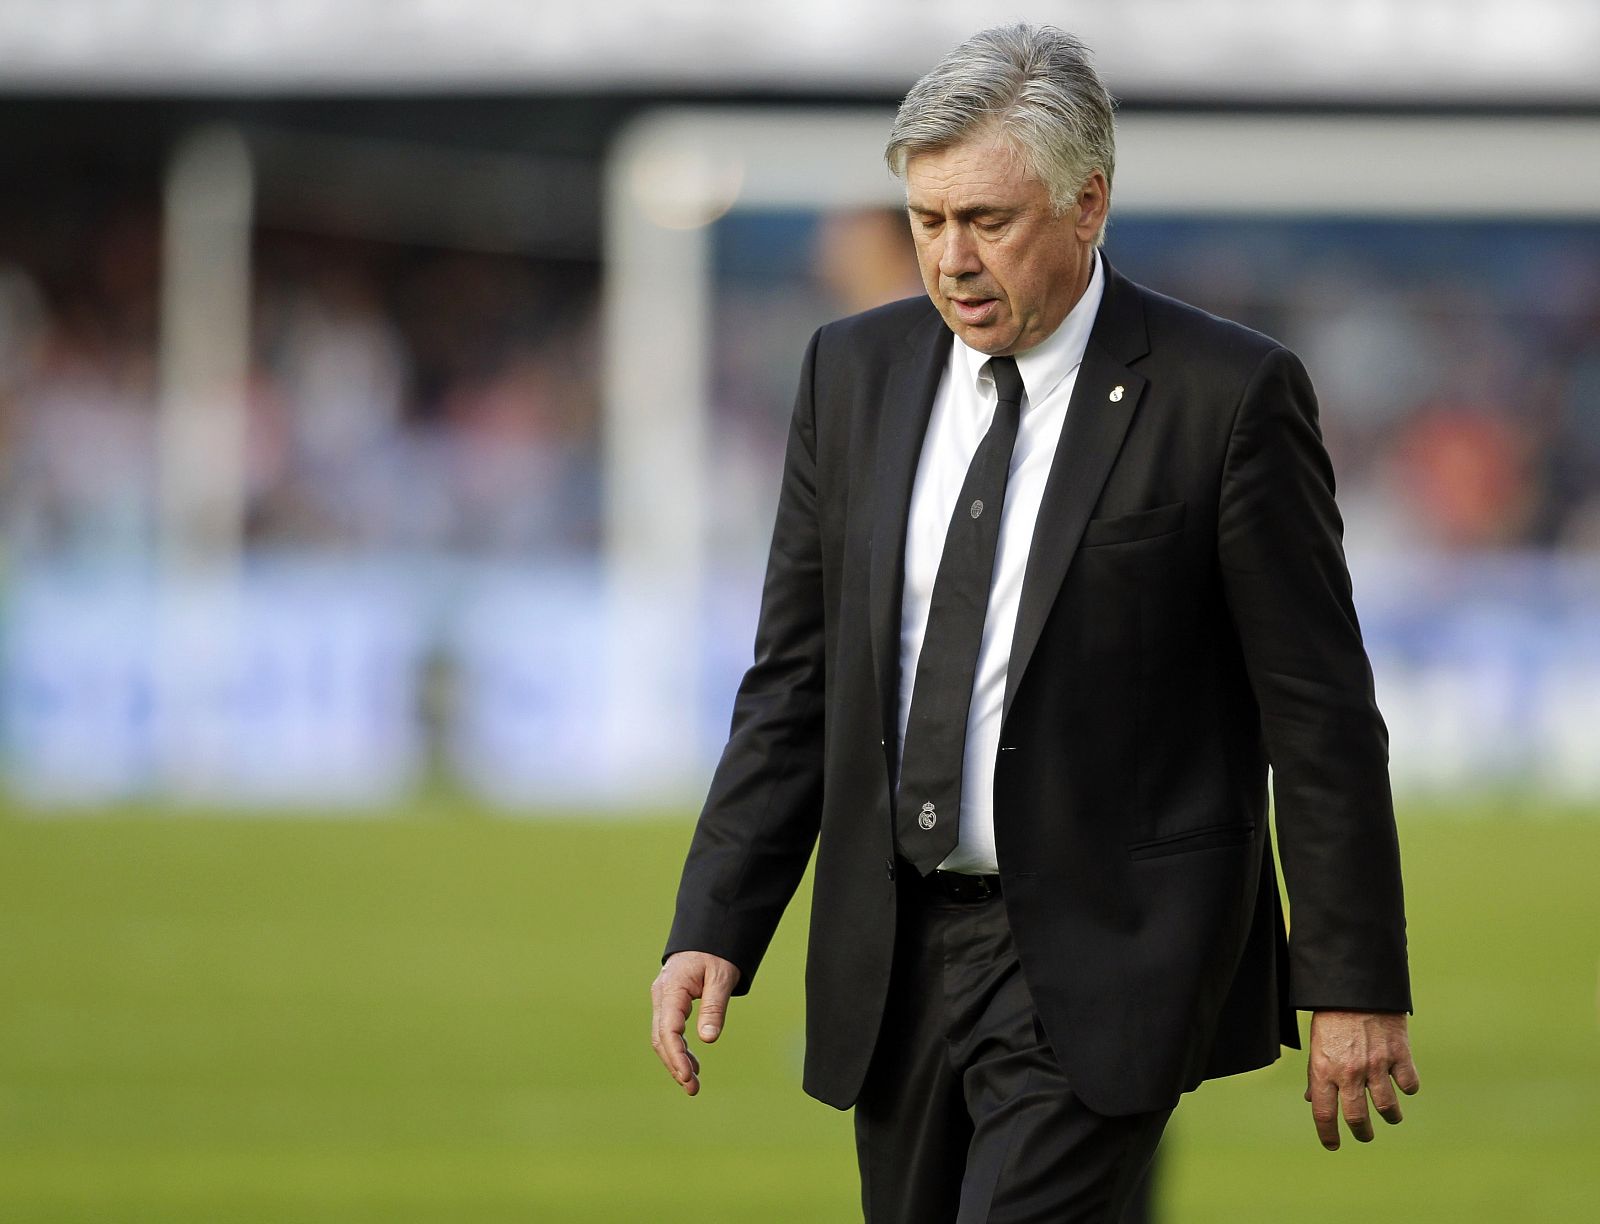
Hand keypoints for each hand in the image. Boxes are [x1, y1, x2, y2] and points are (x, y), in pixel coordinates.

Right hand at [650, 951, 740, 1095]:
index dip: (676, 1055)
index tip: (688, 1076)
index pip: (668, 1029)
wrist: (707, 935)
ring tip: (693, 1084)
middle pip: (661, 1038)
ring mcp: (663, 1000)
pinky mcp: (669, 1004)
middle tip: (693, 1089)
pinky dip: (679, 1049)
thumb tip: (708, 1039)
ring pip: (663, 1037)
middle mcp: (661, 996)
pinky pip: (670, 1031)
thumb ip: (714, 1007)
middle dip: (675, 1065)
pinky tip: (692, 1066)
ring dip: (676, 1061)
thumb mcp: (721, 977)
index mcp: (672, 988)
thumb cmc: (716, 953)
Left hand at [1304, 1010, 1419, 1149]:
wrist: (1357, 986)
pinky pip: (1409, 1085)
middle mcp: (1349, 1071)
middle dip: (1361, 1133)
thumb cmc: (1331, 1016)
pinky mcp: (1399, 1055)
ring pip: (1387, 1109)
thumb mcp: (1316, 1045)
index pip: (1323, 1113)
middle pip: (1356, 1118)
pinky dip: (1407, 1088)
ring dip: (1389, 1116)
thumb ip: (1316, 1075)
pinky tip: (1403, 1085)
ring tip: (1390, 1116)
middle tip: (1364, 1134)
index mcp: (1323, 1069)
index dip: (1327, 1134)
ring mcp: (1376, 1065)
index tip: (1332, 1145)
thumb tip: (1312, 1101)